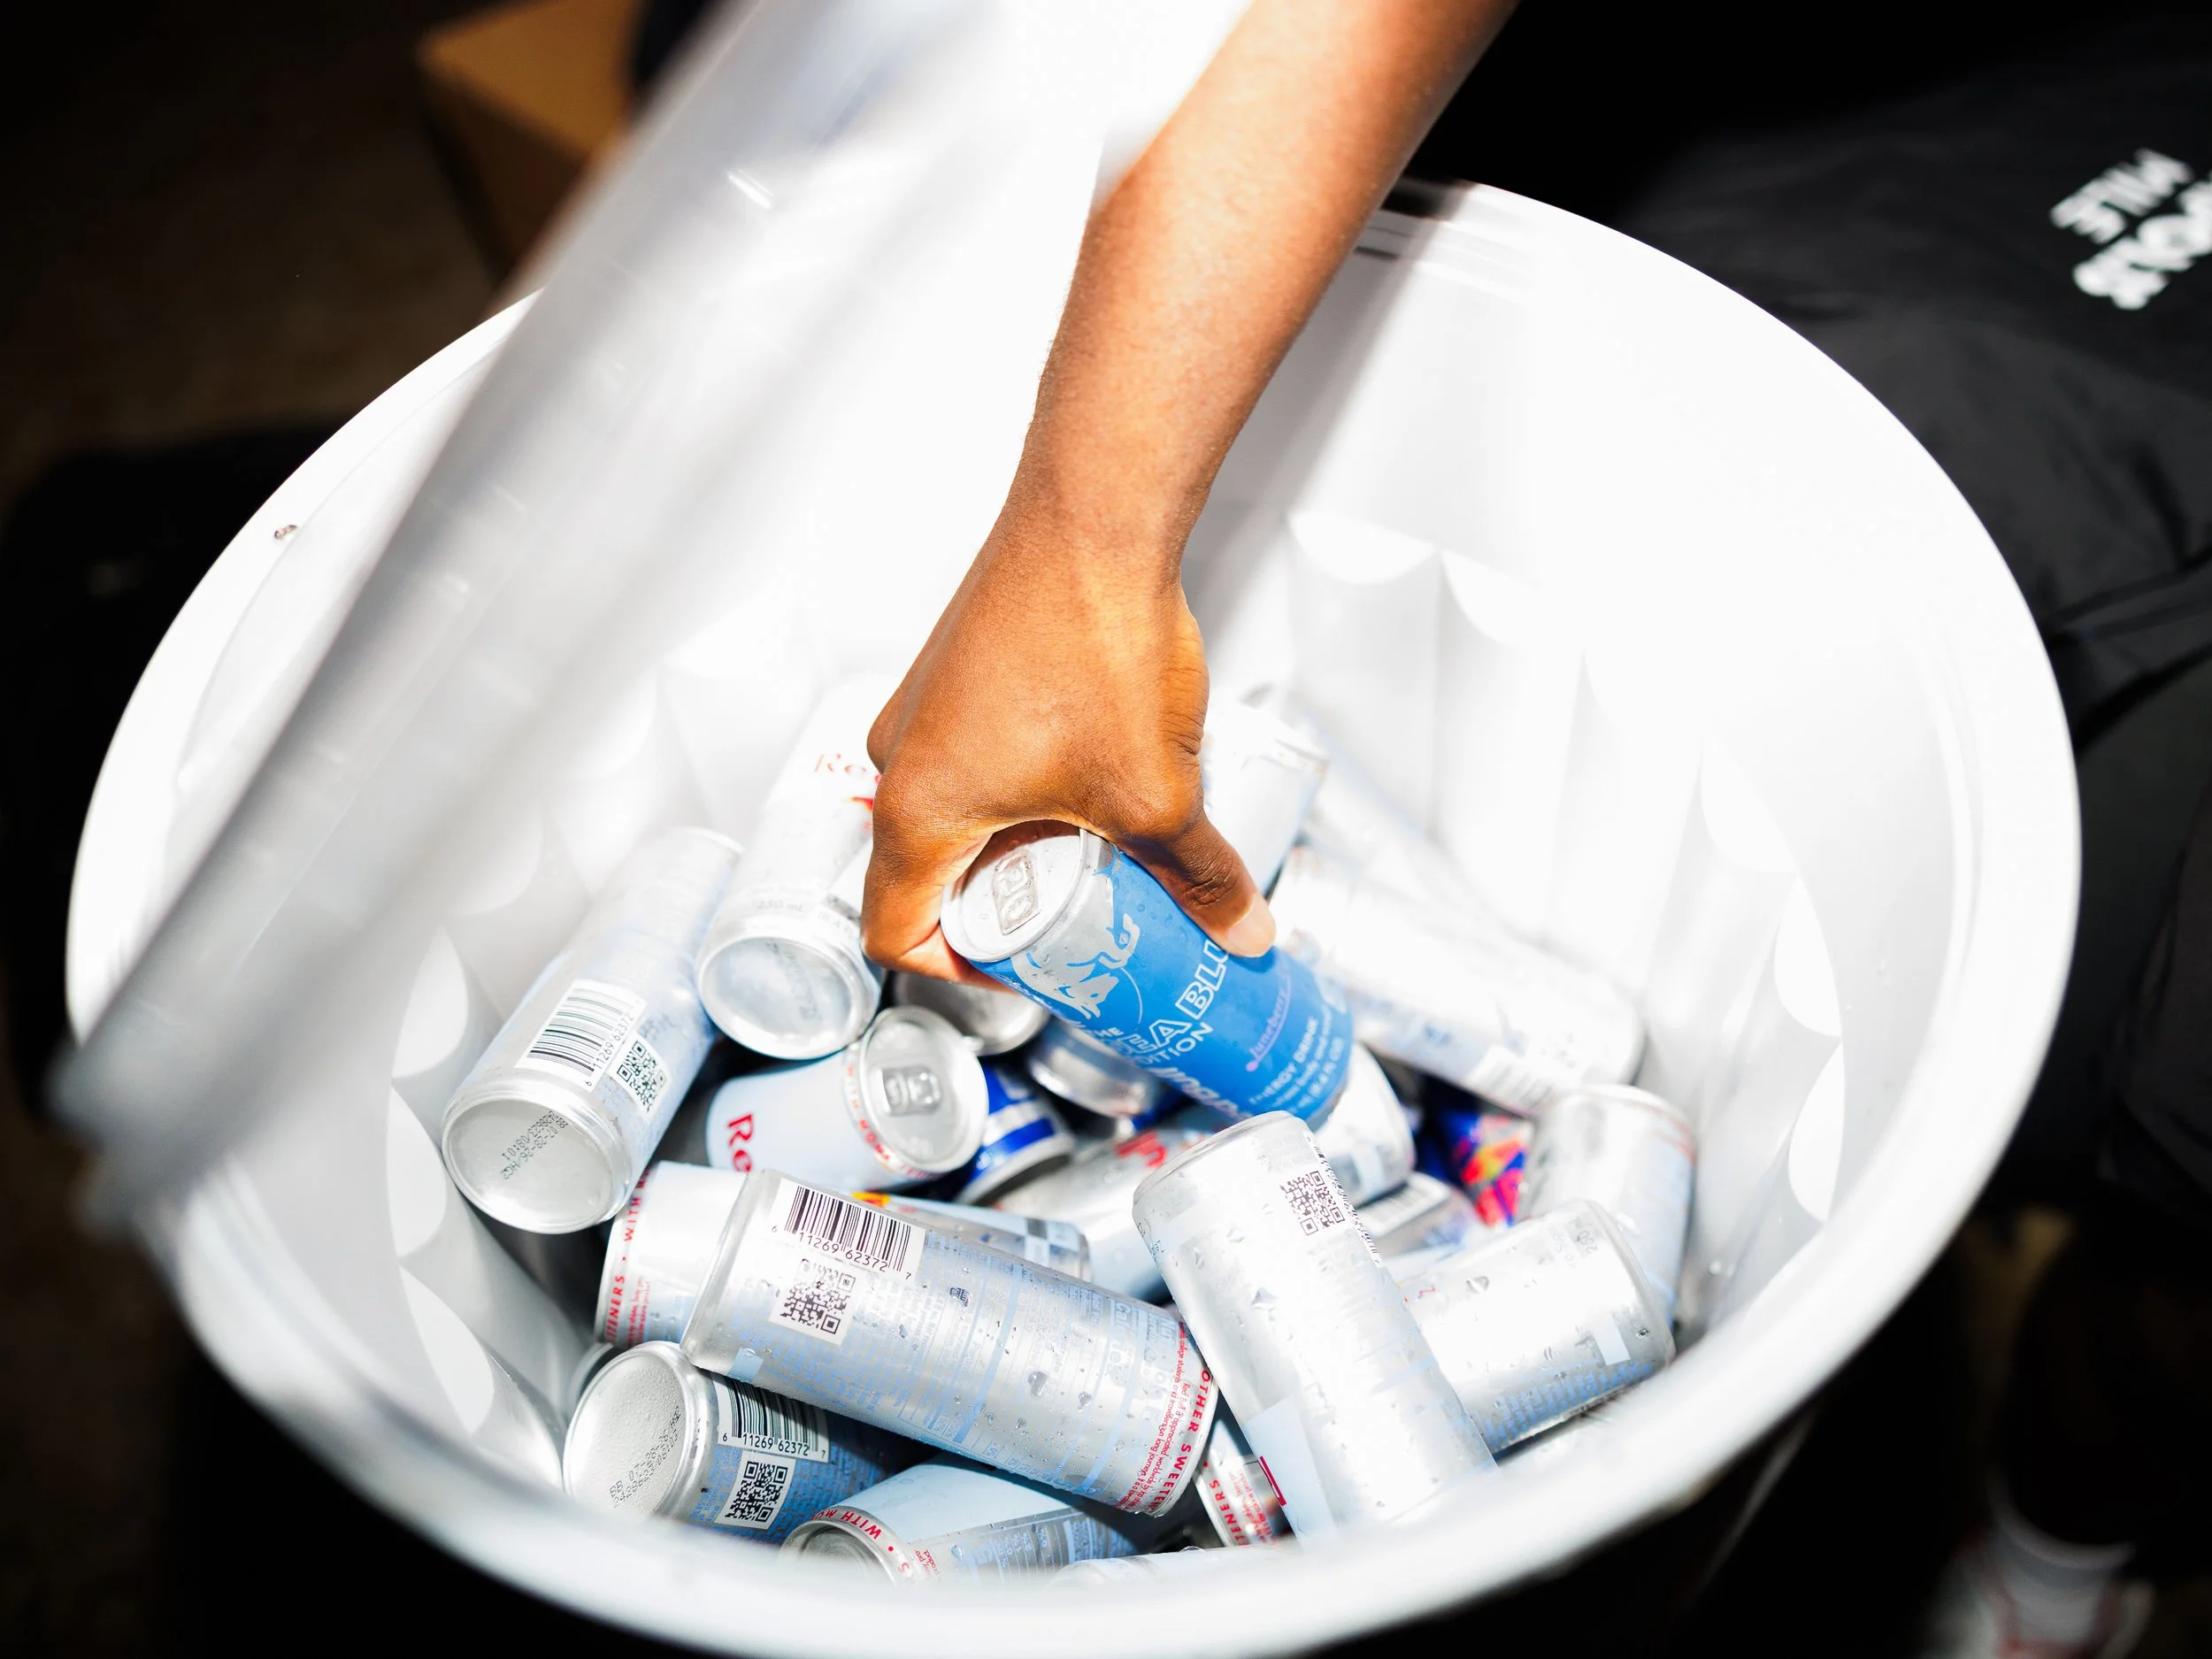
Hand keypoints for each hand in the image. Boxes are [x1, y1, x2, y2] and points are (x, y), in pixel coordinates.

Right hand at [859, 0, 1511, 981]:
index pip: (894, 934)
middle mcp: (900, 761)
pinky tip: (1094, 780)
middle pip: (925, 878)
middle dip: (1004, 913)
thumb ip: (1197, 878)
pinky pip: (971, 760)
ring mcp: (922, 710)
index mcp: (916, 814)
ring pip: (954, 815)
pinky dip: (1020, 790)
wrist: (1095, 516)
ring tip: (1099, 851)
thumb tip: (1237, 930)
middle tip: (1078, 924)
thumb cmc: (1091, 641)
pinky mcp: (957, 673)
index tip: (1027, 975)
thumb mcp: (1156, 796)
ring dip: (1017, 847)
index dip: (959, 975)